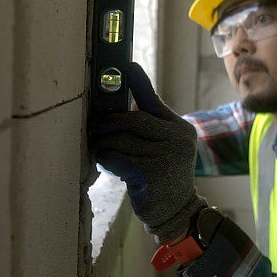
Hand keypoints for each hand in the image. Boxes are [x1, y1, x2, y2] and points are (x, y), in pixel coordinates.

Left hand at [89, 62, 206, 242]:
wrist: (176, 211)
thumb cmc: (162, 174)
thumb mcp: (165, 146)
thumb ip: (151, 126)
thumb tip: (121, 105)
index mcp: (180, 129)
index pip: (154, 101)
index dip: (139, 82)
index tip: (126, 65)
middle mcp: (177, 140)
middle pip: (133, 119)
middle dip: (109, 122)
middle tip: (96, 127)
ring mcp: (165, 158)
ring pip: (122, 140)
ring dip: (104, 144)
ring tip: (99, 148)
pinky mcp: (150, 175)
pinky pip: (117, 158)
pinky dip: (106, 158)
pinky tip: (105, 162)